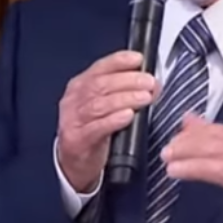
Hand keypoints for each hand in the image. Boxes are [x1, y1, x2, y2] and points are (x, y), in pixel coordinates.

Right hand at [57, 50, 159, 192]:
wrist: (73, 163)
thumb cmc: (91, 130)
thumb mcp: (101, 105)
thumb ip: (119, 91)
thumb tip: (148, 80)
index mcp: (79, 86)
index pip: (100, 68)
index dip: (119, 61)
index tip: (138, 59)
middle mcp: (73, 100)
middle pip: (101, 84)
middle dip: (128, 81)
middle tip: (149, 83)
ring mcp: (73, 120)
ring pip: (99, 104)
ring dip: (125, 99)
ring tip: (144, 97)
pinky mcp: (77, 140)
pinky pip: (96, 128)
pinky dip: (113, 120)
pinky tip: (127, 116)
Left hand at [161, 114, 222, 222]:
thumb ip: (211, 139)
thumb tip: (188, 120)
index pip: (218, 129)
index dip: (194, 131)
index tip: (175, 135)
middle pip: (215, 139)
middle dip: (187, 142)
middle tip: (168, 149)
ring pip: (215, 153)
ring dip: (187, 155)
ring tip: (169, 160)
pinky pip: (217, 172)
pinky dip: (194, 169)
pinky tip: (179, 170)